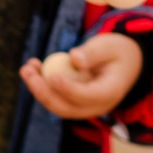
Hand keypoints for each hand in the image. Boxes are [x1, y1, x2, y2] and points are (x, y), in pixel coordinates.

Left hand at [18, 32, 143, 120]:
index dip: (69, 89)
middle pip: (67, 108)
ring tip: (26, 67)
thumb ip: (92, 52)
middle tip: (27, 71)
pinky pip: (56, 99)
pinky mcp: (76, 103)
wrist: (126, 63)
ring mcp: (86, 107)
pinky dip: (42, 85)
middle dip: (43, 92)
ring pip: (57, 106)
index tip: (53, 76)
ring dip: (38, 89)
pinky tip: (32, 67)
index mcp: (111, 92)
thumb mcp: (109, 45)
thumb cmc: (117, 50)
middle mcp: (98, 106)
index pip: (88, 96)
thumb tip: (73, 59)